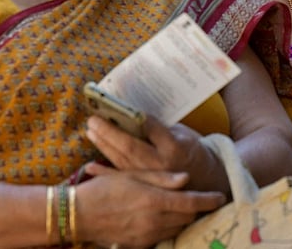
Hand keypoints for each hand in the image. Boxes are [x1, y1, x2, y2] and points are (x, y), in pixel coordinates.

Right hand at [76, 165, 225, 246]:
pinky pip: (162, 236)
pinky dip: (168, 227)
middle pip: (187, 216)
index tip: (221, 196)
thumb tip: (186, 179)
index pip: (191, 202)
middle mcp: (153, 221)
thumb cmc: (103, 189)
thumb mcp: (132, 176)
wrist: (77, 215)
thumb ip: (162, 179)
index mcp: (154, 201)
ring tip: (181, 206)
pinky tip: (162, 218)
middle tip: (199, 198)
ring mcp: (146, 236)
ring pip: (177, 228)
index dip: (208, 200)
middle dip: (196, 208)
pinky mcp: (138, 245)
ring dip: (182, 218)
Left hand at [86, 115, 218, 190]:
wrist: (203, 180)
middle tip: (93, 119)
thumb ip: (162, 129)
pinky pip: (121, 177)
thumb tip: (136, 116)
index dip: (135, 118)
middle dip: (109, 132)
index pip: (152, 129)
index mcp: (175, 148)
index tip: (121, 106)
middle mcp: (161, 165)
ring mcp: (151, 178)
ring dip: (103, 145)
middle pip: (130, 146)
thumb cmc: (191, 151)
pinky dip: (103, 172)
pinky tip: (89, 167)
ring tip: (91, 131)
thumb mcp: (184, 135)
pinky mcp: (144, 186)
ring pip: (121, 160)